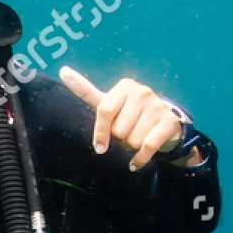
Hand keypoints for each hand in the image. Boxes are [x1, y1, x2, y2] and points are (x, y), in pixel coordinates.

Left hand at [60, 67, 187, 171]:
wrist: (164, 123)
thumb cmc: (129, 114)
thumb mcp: (109, 103)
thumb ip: (87, 92)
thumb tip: (63, 71)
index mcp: (125, 86)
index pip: (104, 111)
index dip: (101, 132)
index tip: (99, 146)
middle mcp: (142, 92)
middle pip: (118, 129)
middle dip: (120, 137)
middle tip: (128, 132)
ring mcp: (157, 106)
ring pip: (132, 140)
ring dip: (131, 146)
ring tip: (138, 136)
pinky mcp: (169, 122)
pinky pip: (147, 147)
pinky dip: (139, 159)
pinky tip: (136, 161)